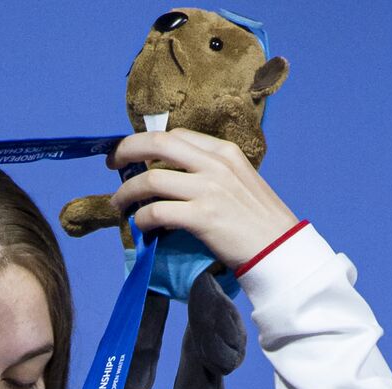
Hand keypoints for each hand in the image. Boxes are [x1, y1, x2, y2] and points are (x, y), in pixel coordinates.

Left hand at [107, 128, 299, 269]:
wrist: (280, 249)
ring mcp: (209, 190)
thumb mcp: (239, 182)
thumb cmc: (259, 221)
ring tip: (118, 203)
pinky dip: (141, 219)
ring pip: (150, 179)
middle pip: (157, 144)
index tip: (132, 154)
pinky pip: (157, 212)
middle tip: (112, 164)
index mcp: (224, 152)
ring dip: (126, 191)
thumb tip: (172, 176)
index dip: (146, 141)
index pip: (176, 135)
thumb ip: (210, 173)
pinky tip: (140, 226)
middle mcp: (215, 165)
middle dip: (127, 150)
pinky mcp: (203, 217)